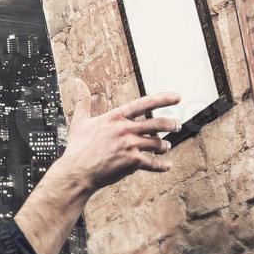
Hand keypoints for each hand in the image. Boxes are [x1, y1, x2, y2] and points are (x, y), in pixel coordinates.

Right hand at [55, 78, 179, 196]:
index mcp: (115, 117)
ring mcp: (130, 145)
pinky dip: (162, 166)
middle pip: (157, 124)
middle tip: (177, 125)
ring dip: (165, 145)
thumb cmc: (77, 148)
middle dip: (171, 124)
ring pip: (157, 143)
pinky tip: (168, 166)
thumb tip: (76, 81)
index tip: (177, 97)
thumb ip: (82, 100)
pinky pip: (153, 163)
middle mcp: (125, 129)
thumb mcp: (79, 121)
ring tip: (167, 146)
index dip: (163, 99)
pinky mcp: (131, 162)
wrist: (77, 172)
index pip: (144, 103)